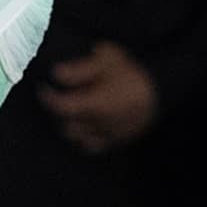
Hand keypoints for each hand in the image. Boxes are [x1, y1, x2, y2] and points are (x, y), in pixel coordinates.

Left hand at [37, 40, 158, 152]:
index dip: (47, 97)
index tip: (43, 87)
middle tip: (60, 96)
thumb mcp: (106, 59)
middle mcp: (98, 125)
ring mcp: (109, 135)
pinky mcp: (118, 140)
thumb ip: (79, 69)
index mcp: (93, 105)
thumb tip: (56, 74)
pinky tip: (85, 126)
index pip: (60, 107)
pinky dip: (84, 139)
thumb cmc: (133, 72)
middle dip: (58, 112)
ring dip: (70, 126)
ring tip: (72, 111)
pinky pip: (93, 147)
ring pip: (77, 138)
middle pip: (66, 126)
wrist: (163, 88)